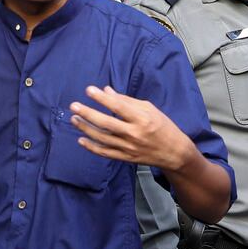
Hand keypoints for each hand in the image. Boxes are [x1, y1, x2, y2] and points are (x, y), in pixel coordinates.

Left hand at [71, 85, 195, 171]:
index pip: (118, 107)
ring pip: (102, 138)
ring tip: (74, 118)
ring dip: (86, 128)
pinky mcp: (126, 158)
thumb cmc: (162, 126)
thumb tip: (106, 90)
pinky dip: (92, 147)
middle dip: (88, 114)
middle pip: (106, 123)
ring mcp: (129, 147)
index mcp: (142, 118)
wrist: (173, 152)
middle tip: (74, 106)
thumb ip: (127, 101)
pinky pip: (105, 152)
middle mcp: (134, 134)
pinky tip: (81, 139)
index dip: (102, 98)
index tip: (89, 90)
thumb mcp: (149, 109)